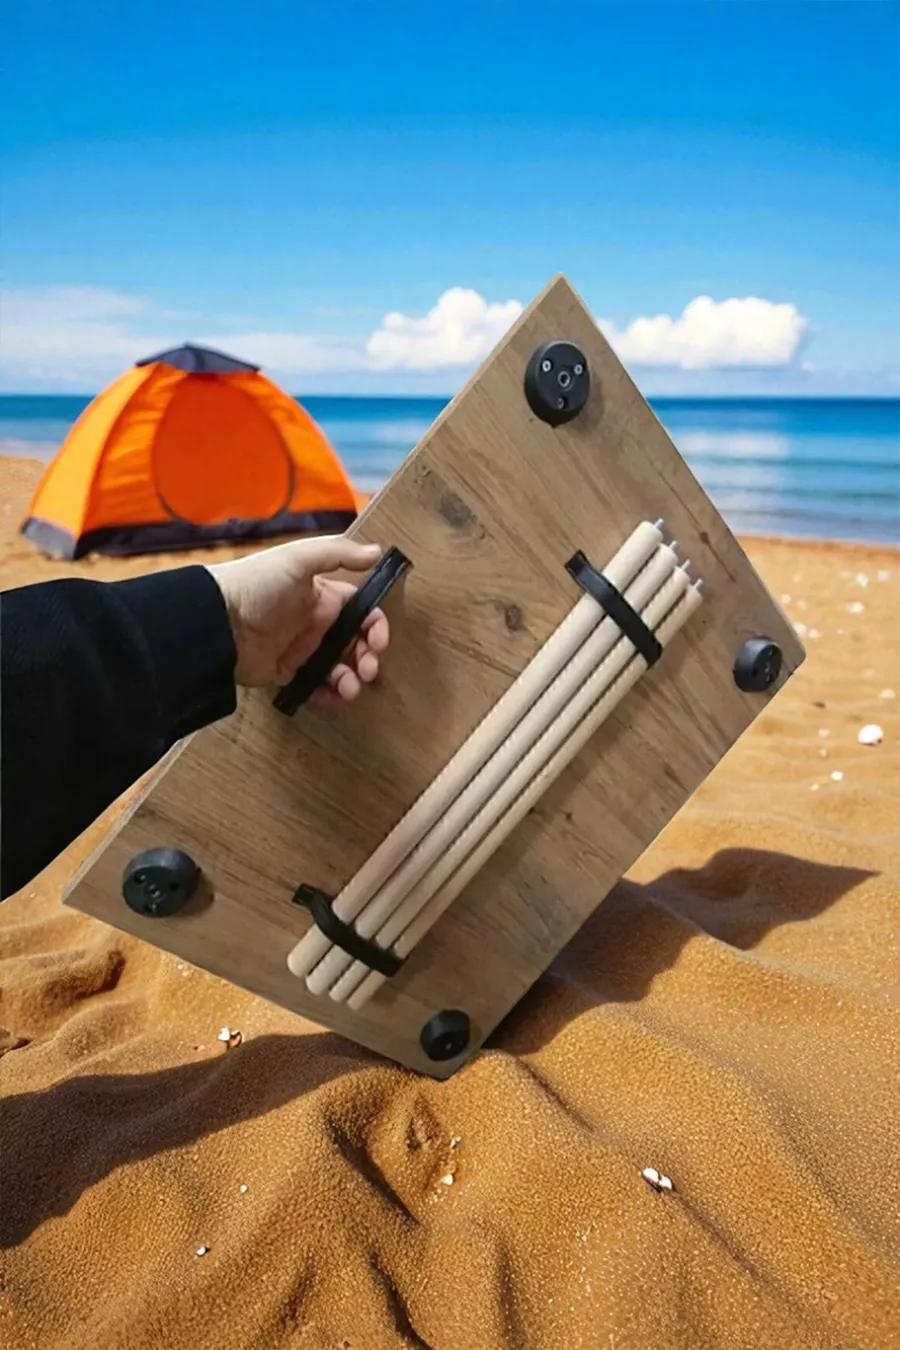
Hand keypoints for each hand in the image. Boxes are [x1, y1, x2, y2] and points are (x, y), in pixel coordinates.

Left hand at [206, 536, 387, 704]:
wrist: (217, 621)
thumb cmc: (259, 585)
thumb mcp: (298, 559)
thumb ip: (338, 553)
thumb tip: (377, 551)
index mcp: (324, 597)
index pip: (363, 612)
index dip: (376, 627)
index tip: (378, 641)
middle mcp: (318, 623)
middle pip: (356, 644)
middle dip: (368, 658)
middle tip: (368, 670)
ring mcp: (304, 650)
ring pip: (341, 669)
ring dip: (352, 680)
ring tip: (350, 689)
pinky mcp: (288, 673)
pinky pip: (317, 687)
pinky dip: (331, 695)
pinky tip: (334, 695)